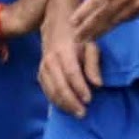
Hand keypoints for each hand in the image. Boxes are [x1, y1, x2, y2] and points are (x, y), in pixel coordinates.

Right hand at [37, 0, 100, 115]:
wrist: (57, 25)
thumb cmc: (78, 36)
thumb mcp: (91, 45)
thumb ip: (93, 65)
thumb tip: (97, 85)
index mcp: (64, 51)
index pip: (72, 73)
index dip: (80, 88)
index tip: (89, 100)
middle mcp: (50, 60)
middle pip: (59, 85)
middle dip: (71, 102)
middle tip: (83, 113)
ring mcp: (43, 67)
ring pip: (51, 90)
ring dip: (63, 105)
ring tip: (76, 113)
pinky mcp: (40, 73)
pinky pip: (46, 90)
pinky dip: (55, 101)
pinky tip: (65, 107)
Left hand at [67, 0, 138, 40]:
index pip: (94, 2)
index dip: (83, 13)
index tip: (72, 22)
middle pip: (102, 16)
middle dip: (88, 29)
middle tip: (76, 38)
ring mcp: (135, 4)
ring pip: (113, 21)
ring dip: (99, 31)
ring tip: (88, 39)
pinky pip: (126, 19)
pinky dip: (115, 25)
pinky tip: (107, 29)